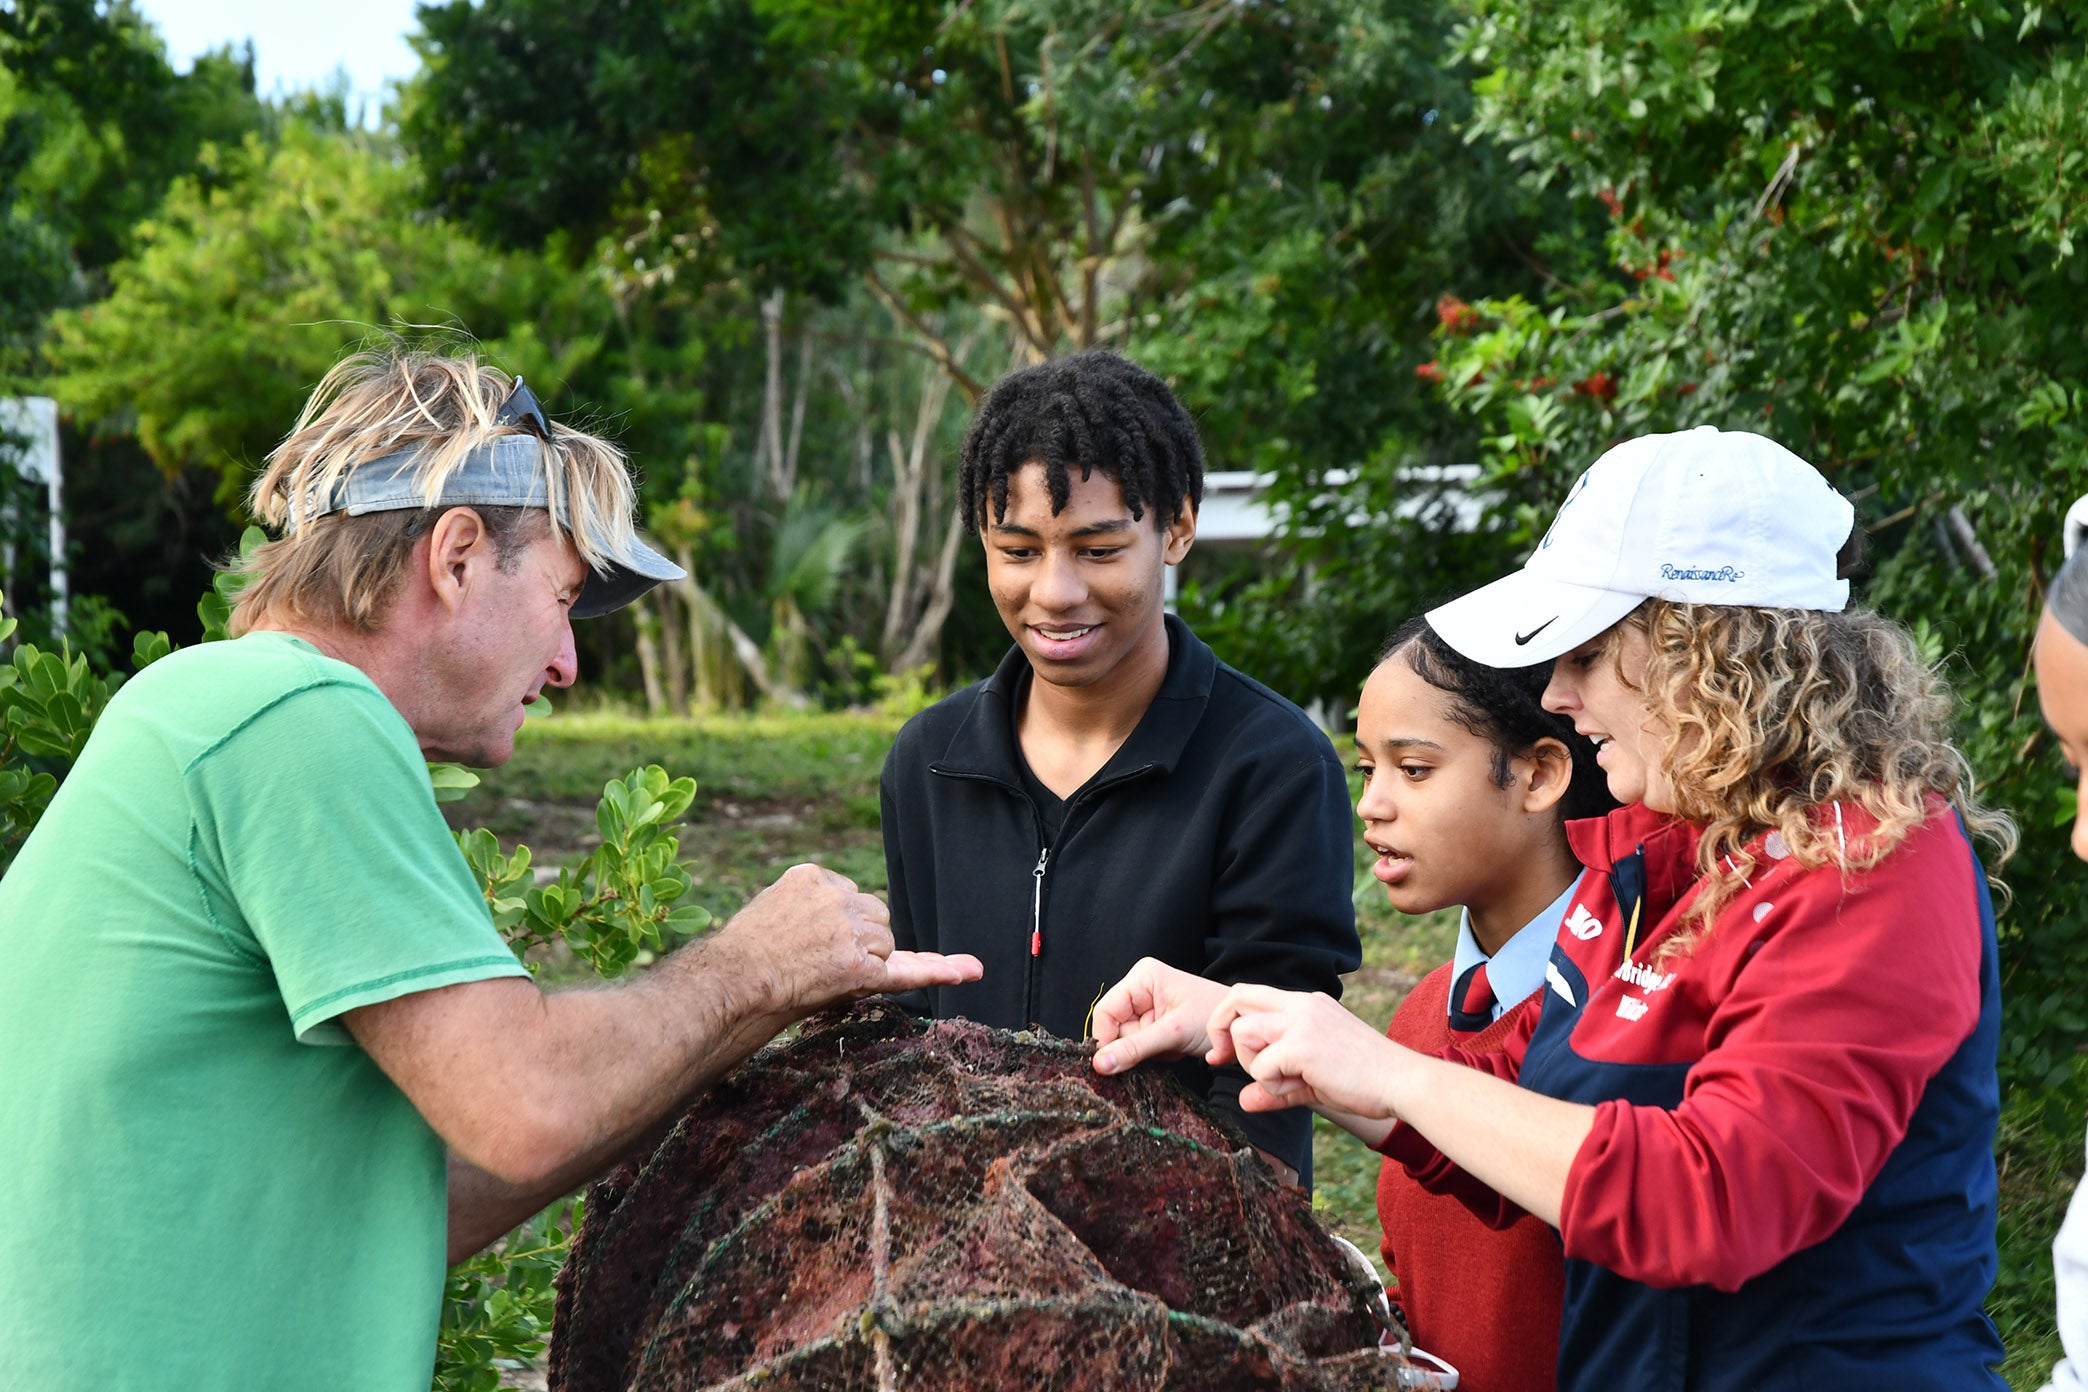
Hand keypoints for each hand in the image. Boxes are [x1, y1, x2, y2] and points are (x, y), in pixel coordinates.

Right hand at [711, 864, 978, 1015]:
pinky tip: (969, 970)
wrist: (730, 983)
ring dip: (864, 963)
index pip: (849, 898)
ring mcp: (851, 928)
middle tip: (809, 963)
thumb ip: (808, 907)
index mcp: (813, 875)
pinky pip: (906, 968)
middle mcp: (837, 895)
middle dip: (856, 941)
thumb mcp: (770, 909)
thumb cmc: (739, 957)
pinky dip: (939, 970)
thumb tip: (837, 929)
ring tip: (815, 974)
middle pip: (874, 917)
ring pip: (885, 943)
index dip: (838, 927)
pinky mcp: (859, 963)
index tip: (809, 944)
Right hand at [1091, 957, 1227, 1074]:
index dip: (1107, 1039)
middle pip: (1115, 1028)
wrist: (1243, 1027)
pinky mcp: (1155, 1023)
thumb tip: (1098, 1064)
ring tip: (1174, 1044)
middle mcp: (1141, 988)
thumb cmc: (1215, 1018)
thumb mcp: (1172, 1033)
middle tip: (1164, 1045)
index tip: (1114, 1063)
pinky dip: (1158, 1053)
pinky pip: (1141, 1046)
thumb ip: (1134, 1048)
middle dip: (1137, 1044)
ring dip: (1150, 1051)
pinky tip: (1176, 1046)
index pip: (1105, 1012)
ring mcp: (1147, 1006)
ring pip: (1128, 1040)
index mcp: (1142, 977)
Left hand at [1206, 984, 1401, 1117]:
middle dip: (1220, 1031)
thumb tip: (1244, 1101)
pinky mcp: (1303, 1046)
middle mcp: (1301, 1004)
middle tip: (1219, 1061)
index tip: (1219, 1055)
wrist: (1402, 1082)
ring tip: (1284, 1082)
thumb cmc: (1364, 1081)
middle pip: (1237, 997)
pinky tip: (1300, 1089)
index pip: (1248, 994)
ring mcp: (1302, 1021)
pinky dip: (1272, 1085)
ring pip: (1243, 1032)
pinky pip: (1262, 1066)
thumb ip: (1275, 1088)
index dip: (1226, 1022)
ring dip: (1252, 1064)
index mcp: (1306, 1004)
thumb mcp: (1311, 1082)